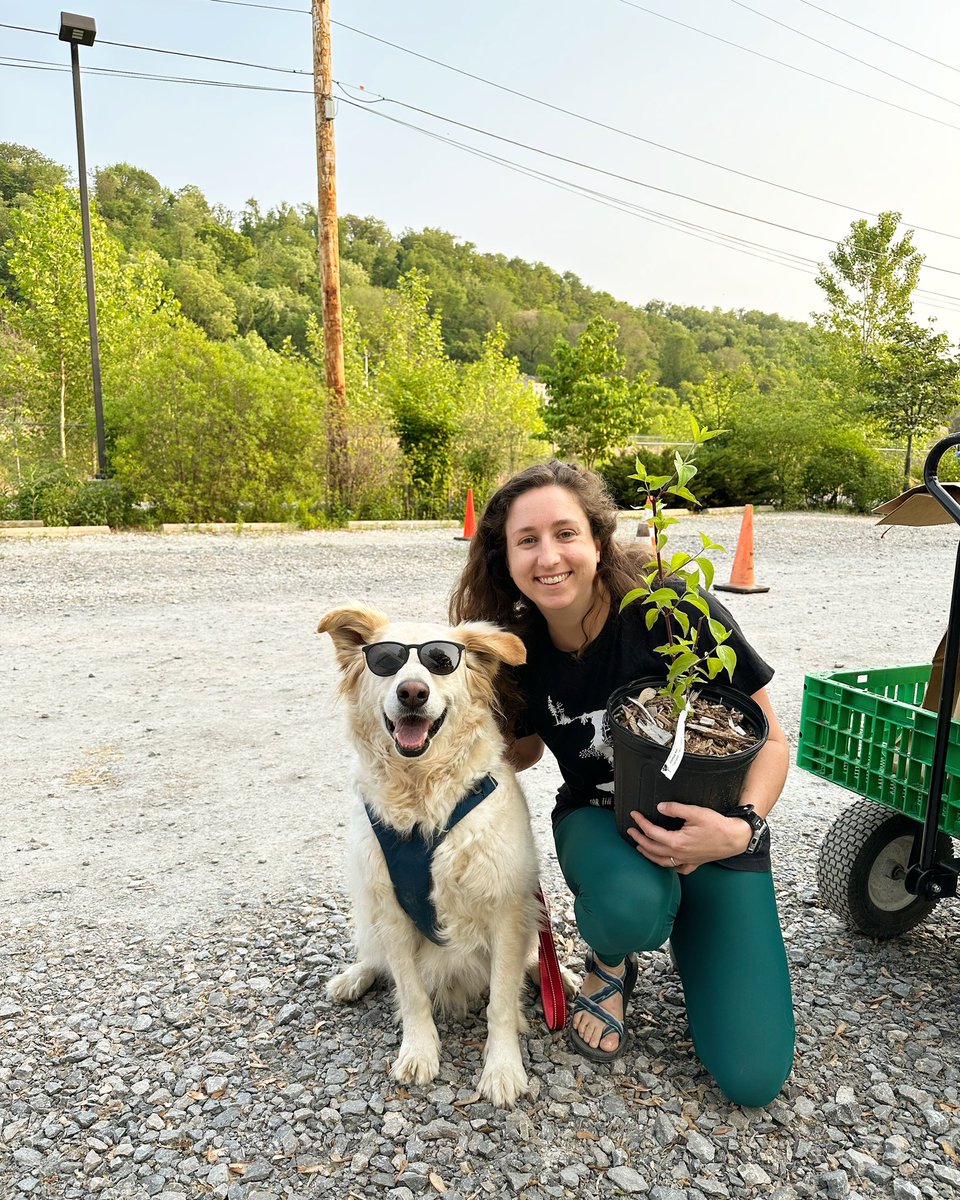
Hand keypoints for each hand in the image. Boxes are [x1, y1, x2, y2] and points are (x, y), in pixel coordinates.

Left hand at [627, 802, 752, 873]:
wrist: (735, 838)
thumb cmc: (717, 826)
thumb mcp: (695, 812)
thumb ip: (675, 809)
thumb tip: (660, 807)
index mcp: (677, 842)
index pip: (652, 832)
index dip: (640, 823)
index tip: (634, 815)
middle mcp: (679, 854)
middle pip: (652, 848)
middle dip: (638, 839)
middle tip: (630, 831)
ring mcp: (686, 860)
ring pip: (661, 861)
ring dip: (648, 854)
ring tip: (640, 847)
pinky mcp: (694, 863)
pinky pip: (677, 868)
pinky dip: (667, 866)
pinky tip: (664, 862)